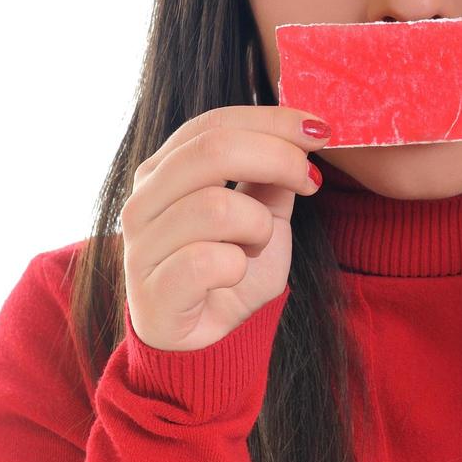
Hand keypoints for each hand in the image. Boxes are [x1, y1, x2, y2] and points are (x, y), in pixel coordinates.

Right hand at [122, 105, 331, 351]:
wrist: (205, 341)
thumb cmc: (229, 268)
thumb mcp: (263, 214)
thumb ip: (273, 176)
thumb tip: (304, 134)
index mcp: (165, 169)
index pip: (214, 123)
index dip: (271, 120)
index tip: (320, 131)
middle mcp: (144, 200)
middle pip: (213, 150)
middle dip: (278, 158)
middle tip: (311, 182)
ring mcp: (141, 246)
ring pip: (216, 206)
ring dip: (259, 225)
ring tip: (259, 243)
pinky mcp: (152, 292)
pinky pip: (208, 262)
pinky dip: (239, 266)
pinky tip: (236, 273)